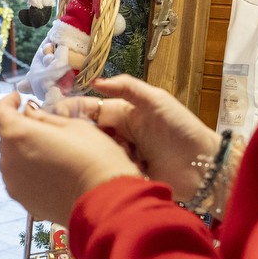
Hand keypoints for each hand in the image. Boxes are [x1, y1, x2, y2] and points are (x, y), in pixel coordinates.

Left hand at [0, 92, 142, 223]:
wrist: (104, 200)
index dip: (6, 102)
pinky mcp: (23, 200)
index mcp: (18, 135)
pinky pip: (21, 179)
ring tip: (53, 153)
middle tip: (44, 128)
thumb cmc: (94, 157)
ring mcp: (13, 183)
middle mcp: (8, 160)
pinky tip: (53, 173)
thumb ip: (44, 117)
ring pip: (13, 159)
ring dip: (26, 152)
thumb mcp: (72, 125)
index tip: (18, 99)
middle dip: (21, 129)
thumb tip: (28, 112)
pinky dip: (31, 172)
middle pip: (7, 138)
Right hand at [56, 75, 220, 200]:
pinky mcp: (124, 177)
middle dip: (77, 135)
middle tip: (65, 139)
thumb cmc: (182, 129)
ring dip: (90, 154)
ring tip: (84, 156)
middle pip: (88, 133)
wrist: (203, 166)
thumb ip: (128, 88)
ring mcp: (120, 158)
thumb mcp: (157, 100)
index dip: (72, 111)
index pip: (90, 110)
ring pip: (94, 154)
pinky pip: (105, 173)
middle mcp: (119, 136)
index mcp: (123, 115)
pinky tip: (94, 173)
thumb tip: (96, 81)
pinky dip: (100, 172)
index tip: (54, 116)